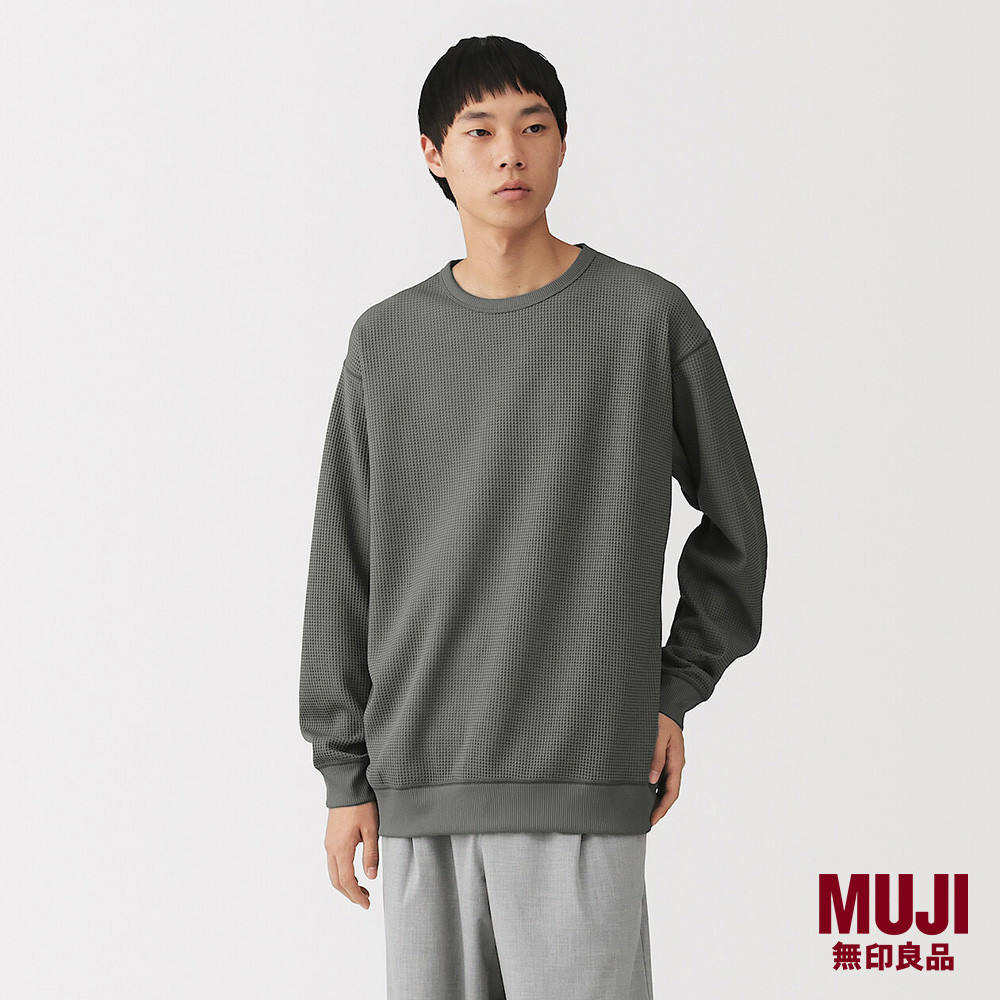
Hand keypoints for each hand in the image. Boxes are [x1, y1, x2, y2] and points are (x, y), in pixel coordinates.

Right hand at [324, 799, 379, 907]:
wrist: (347, 786)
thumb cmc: (362, 805)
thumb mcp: (372, 829)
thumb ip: (371, 854)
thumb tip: (371, 877)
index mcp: (341, 849)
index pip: (346, 881)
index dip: (356, 896)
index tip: (367, 905)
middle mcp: (331, 849)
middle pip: (336, 881)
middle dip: (350, 894)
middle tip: (365, 900)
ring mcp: (329, 843)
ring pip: (333, 873)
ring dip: (346, 885)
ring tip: (363, 888)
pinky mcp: (330, 838)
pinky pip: (333, 863)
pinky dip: (342, 874)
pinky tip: (355, 872)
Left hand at [649, 712, 684, 826]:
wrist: (668, 707)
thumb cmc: (663, 720)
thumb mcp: (658, 737)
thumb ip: (655, 757)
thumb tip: (652, 779)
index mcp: (676, 762)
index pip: (672, 791)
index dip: (663, 807)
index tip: (654, 818)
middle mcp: (676, 764)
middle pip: (670, 792)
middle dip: (661, 807)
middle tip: (649, 820)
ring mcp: (672, 762)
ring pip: (666, 786)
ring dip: (658, 799)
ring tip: (646, 810)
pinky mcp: (666, 758)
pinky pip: (663, 777)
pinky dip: (656, 787)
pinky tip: (647, 791)